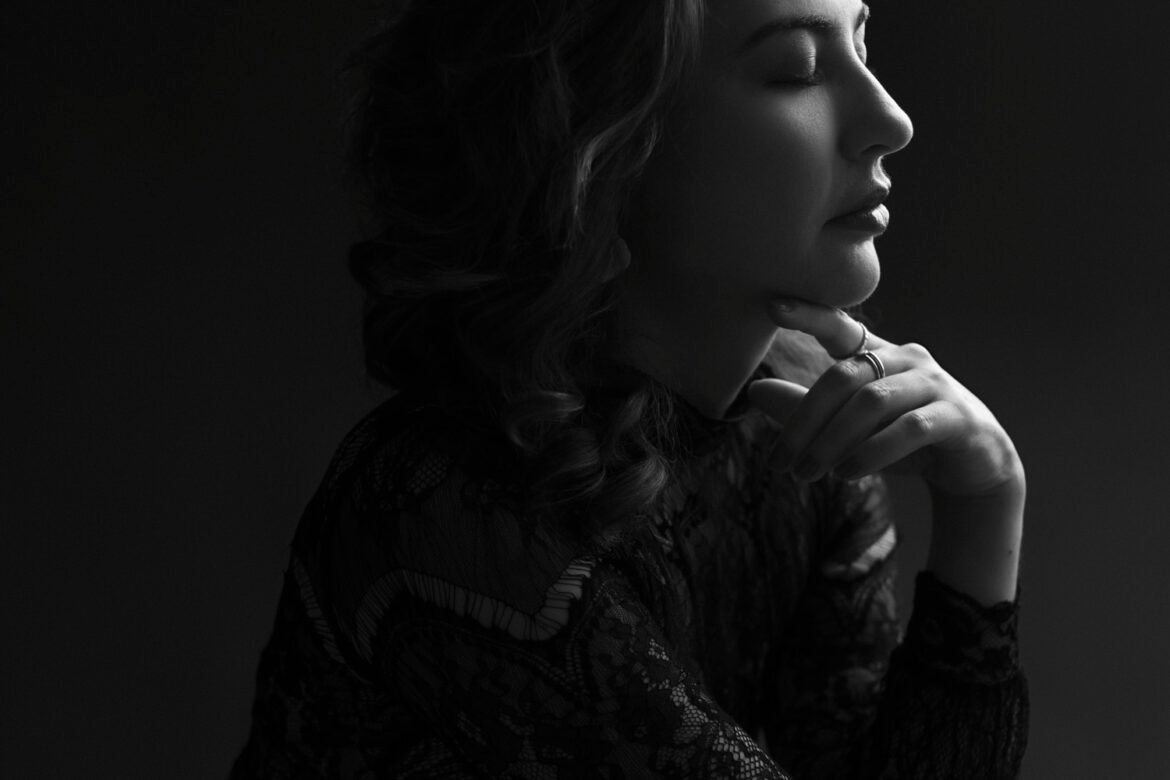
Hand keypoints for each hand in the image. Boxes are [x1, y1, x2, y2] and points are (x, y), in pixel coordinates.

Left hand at [747, 299, 1023, 498]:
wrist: (974, 466)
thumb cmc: (903, 440)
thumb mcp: (849, 427)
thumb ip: (805, 409)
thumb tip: (754, 391)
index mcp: (879, 355)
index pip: (841, 328)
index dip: (810, 315)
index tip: (773, 305)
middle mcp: (908, 360)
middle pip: (844, 378)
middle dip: (804, 422)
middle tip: (779, 462)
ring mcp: (935, 385)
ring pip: (872, 403)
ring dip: (832, 443)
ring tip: (807, 474)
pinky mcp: (957, 417)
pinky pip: (908, 429)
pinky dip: (871, 452)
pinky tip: (846, 473)